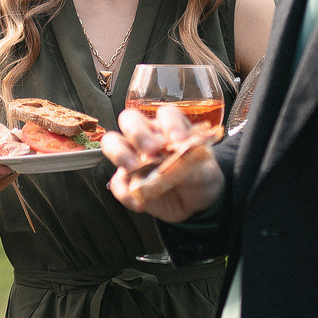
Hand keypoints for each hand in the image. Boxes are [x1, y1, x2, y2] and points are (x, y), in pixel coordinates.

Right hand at [101, 105, 221, 221]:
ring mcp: (134, 157)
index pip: (165, 115)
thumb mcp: (204, 171)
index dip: (170, 125)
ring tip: (133, 169)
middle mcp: (148, 137)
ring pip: (112, 142)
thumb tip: (178, 163)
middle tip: (151, 151)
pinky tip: (140, 203)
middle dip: (137, 133)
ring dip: (120, 154)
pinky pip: (117, 182)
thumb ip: (191, 164)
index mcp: (170, 128)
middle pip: (130, 120)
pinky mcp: (127, 181)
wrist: (197, 203)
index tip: (179, 142)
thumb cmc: (200, 176)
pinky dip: (125, 193)